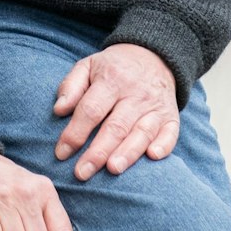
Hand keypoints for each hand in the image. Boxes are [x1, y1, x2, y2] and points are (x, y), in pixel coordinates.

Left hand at [53, 43, 178, 180]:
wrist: (152, 57)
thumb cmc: (112, 68)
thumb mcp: (87, 66)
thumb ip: (71, 86)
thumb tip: (59, 110)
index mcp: (111, 80)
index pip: (91, 110)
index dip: (75, 133)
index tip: (61, 153)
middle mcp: (135, 94)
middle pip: (116, 126)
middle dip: (98, 152)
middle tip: (82, 173)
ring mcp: (155, 106)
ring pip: (142, 132)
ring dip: (128, 152)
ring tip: (112, 169)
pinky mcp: (171, 117)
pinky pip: (170, 133)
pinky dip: (163, 145)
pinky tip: (152, 156)